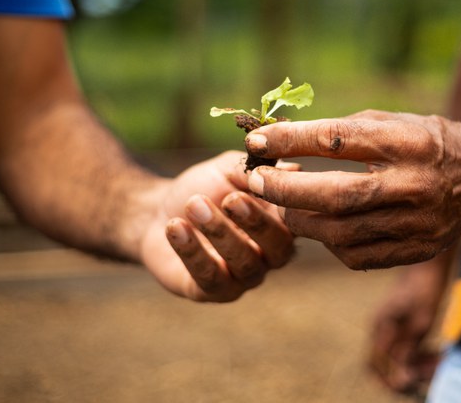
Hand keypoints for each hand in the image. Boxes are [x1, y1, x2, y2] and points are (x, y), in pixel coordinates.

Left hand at [140, 151, 294, 301]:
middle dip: (255, 223)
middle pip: (278, 248)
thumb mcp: (228, 169)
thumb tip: (292, 168)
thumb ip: (254, 170)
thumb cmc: (205, 188)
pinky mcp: (211, 292)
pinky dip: (192, 251)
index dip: (288, 205)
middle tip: (231, 199)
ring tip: (194, 204)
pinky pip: (209, 278)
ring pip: (244, 264)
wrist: (161, 210)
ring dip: (219, 232)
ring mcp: (243, 277)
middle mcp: (270, 255)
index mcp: (282, 223)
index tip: (269, 185)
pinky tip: (176, 226)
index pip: (299, 220)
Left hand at [244, 110, 460, 268]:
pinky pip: (356, 255)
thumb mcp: (387, 121)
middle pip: (336, 195)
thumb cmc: (423, 140)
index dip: (291, 141)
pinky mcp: (416, 250)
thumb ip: (338, 132)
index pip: (337, 141)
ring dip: (300, 220)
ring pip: (341, 233)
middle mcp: (414, 184)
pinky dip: (328, 241)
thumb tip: (277, 139)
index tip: (256, 141)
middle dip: (285, 191)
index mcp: (406, 142)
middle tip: (255, 182)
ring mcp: (418, 223)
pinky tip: (320, 225)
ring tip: (283, 207)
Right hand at [369, 253, 452, 395]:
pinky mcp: (402, 330)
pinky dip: (421, 359)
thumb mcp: (422, 320)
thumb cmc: (427, 287)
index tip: (412, 382)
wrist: (430, 264)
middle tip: (431, 375)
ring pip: (399, 361)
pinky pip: (408, 353)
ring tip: (440, 363)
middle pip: (384, 366)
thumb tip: (400, 377)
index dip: (391, 378)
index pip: (376, 364)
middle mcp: (380, 329)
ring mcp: (390, 330)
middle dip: (406, 376)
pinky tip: (438, 356)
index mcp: (380, 326)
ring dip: (418, 367)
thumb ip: (408, 348)